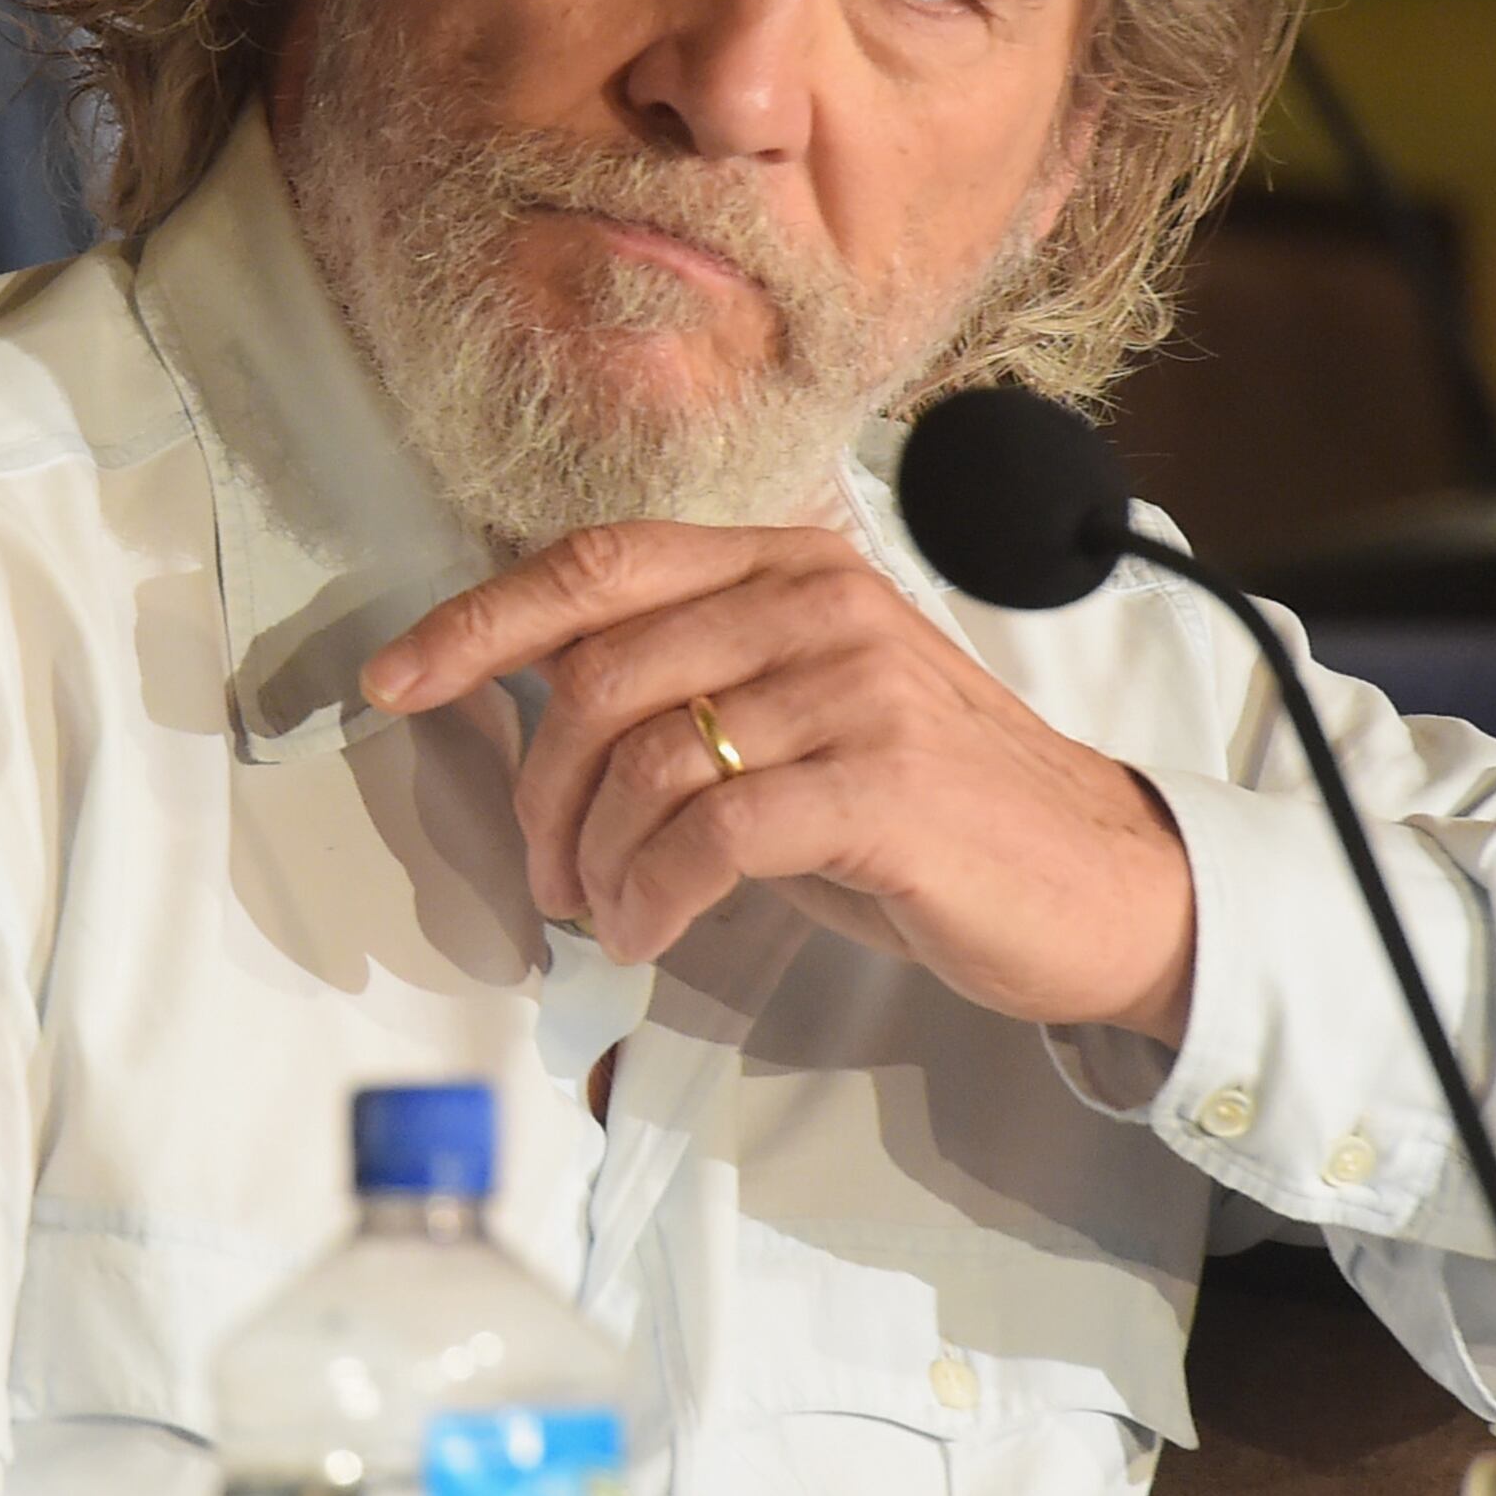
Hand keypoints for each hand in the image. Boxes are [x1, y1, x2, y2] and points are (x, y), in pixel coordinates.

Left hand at [363, 522, 1195, 1045]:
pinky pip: (706, 833)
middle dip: (537, 787)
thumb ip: (690, 684)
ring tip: (600, 911)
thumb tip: (542, 705)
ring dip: (589, 856)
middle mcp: (818, 601)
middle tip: (543, 872)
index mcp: (788, 564)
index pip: (596, 564)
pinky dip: (647, 895)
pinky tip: (646, 931)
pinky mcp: (880, 784)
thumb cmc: (929, 811)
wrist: (1102, 883)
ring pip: (643, 758)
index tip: (394, 681)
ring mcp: (855, 686)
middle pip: (598, 673)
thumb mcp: (800, 714)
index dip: (478, 622)